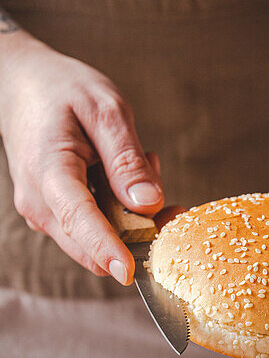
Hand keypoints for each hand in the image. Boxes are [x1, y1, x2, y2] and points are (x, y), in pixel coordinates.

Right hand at [0, 39, 162, 283]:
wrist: (23, 85)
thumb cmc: (63, 90)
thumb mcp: (106, 110)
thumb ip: (127, 160)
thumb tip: (148, 204)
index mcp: (49, 172)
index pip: (78, 220)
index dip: (107, 248)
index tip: (130, 272)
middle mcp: (40, 203)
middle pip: (93, 242)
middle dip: (137, 226)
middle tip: (156, 171)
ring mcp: (44, 213)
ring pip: (99, 238)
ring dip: (130, 211)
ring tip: (135, 158)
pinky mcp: (56, 215)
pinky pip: (96, 226)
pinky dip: (119, 207)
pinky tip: (119, 170)